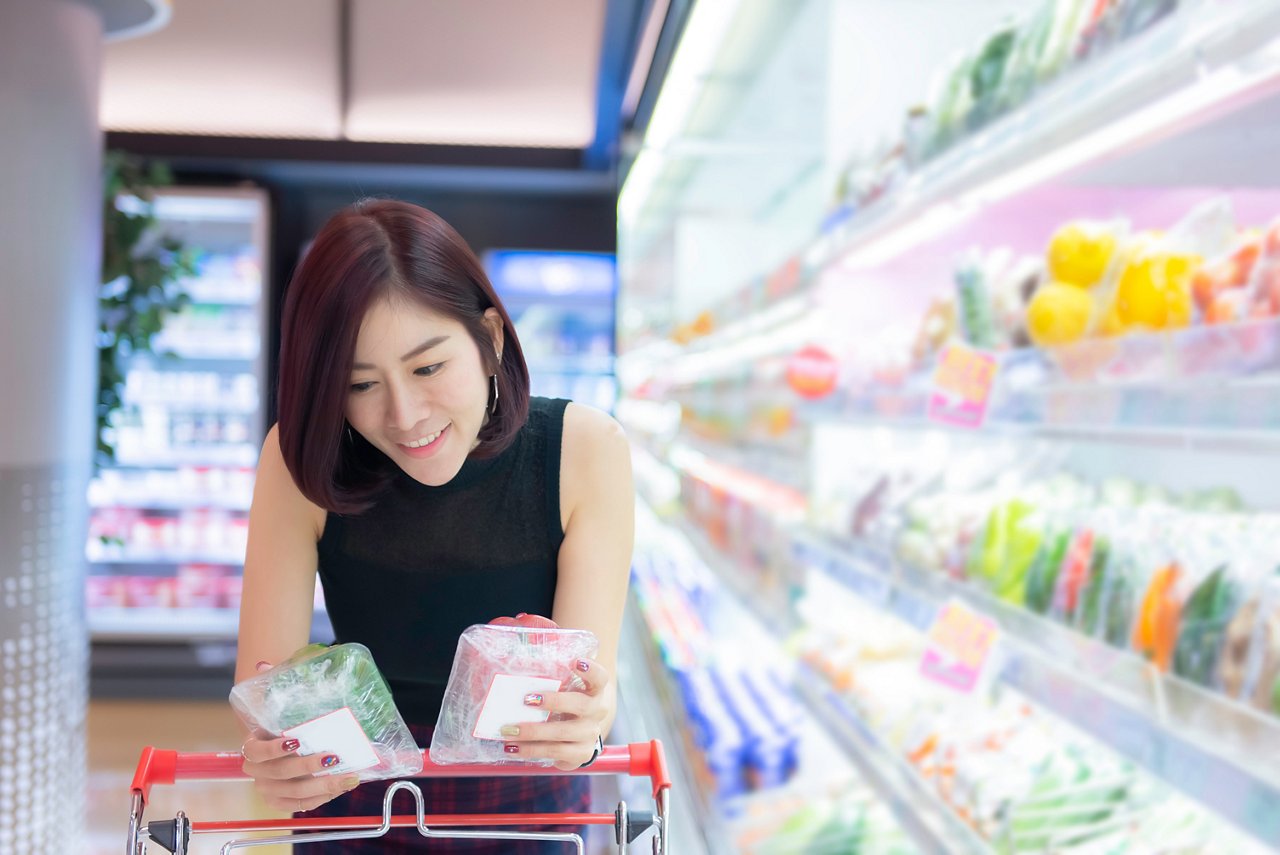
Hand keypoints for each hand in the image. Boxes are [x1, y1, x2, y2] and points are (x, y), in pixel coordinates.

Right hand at [239, 660, 360, 812]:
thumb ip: (272, 682)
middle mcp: (257, 772)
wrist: (281, 741)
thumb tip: (263, 664)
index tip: (296, 740)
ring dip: (323, 786)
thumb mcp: (277, 700)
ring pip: (294, 793)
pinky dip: (323, 798)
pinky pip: (302, 805)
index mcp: (252, 746)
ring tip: (348, 776)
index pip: (256, 752)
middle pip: (280, 774)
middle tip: (333, 757)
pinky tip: (342, 785)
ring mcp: (269, 789)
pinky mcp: (282, 801)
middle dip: (308, 767)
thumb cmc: (282, 720)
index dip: (274, 749)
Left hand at [497, 657, 610, 770]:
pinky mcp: (580, 754)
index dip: (591, 670)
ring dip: (534, 733)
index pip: (600, 678)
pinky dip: (532, 751)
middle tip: (527, 700)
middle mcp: (597, 712)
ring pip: (563, 735)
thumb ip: (549, 677)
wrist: (582, 731)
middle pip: (582, 706)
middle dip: (554, 702)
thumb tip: (512, 662)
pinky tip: (513, 748)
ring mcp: (590, 735)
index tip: (575, 662)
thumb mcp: (565, 688)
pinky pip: (556, 754)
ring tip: (509, 731)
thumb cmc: (567, 701)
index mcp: (595, 690)